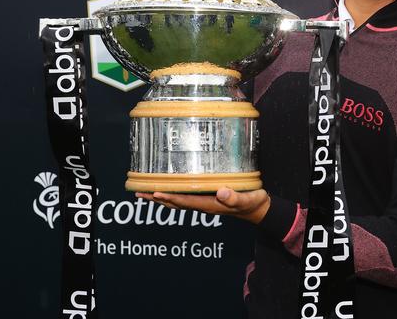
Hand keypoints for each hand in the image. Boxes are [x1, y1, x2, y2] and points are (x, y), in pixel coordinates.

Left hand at [135, 187, 270, 224]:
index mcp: (211, 204)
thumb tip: (221, 192)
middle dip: (157, 198)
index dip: (170, 197)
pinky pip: (184, 197)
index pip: (186, 201)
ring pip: (177, 201)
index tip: (155, 192)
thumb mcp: (247, 199)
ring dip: (160, 197)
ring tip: (143, 192)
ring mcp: (203, 202)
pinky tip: (165, 188)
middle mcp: (203, 204)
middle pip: (175, 203)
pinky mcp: (205, 198)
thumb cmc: (253, 202)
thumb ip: (235, 197)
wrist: (257, 208)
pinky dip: (171, 193)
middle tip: (138, 193)